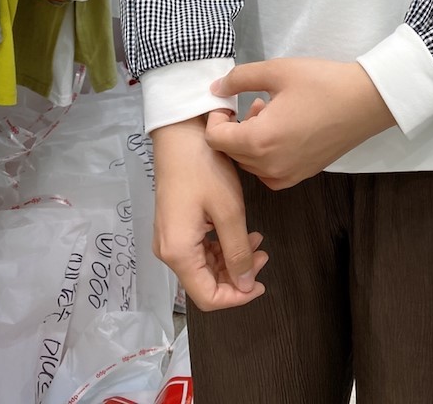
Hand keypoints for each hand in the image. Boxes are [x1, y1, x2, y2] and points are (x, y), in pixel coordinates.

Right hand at [152, 115, 267, 310]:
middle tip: (263, 255)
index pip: (207, 297)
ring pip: (203, 266)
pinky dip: (221, 246)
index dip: (236, 298)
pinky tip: (240, 231)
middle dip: (237, 276)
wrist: (180, 134)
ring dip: (231, 259)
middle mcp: (168, 251)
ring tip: (256, 240)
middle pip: (204, 283)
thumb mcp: (228, 211)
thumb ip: (237, 252)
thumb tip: (245, 286)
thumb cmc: (204, 168)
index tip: (260, 284)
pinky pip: (198, 248)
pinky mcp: (175, 225)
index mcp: (179, 252)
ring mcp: (170, 237)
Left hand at [205, 58, 395, 188]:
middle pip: (231, 152)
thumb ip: (239, 78)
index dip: (215, 117)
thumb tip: (216, 89)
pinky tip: (283, 131)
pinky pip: (269, 172)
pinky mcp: (302, 175)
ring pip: (249, 163)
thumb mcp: (277, 71)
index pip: (215, 139)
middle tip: (256, 102)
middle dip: (234, 127)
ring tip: (272, 113)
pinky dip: (266, 154)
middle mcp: (270, 166)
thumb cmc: (322, 83)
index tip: (231, 101)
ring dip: (250, 140)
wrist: (366, 101)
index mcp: (259, 141)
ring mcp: (287, 175)